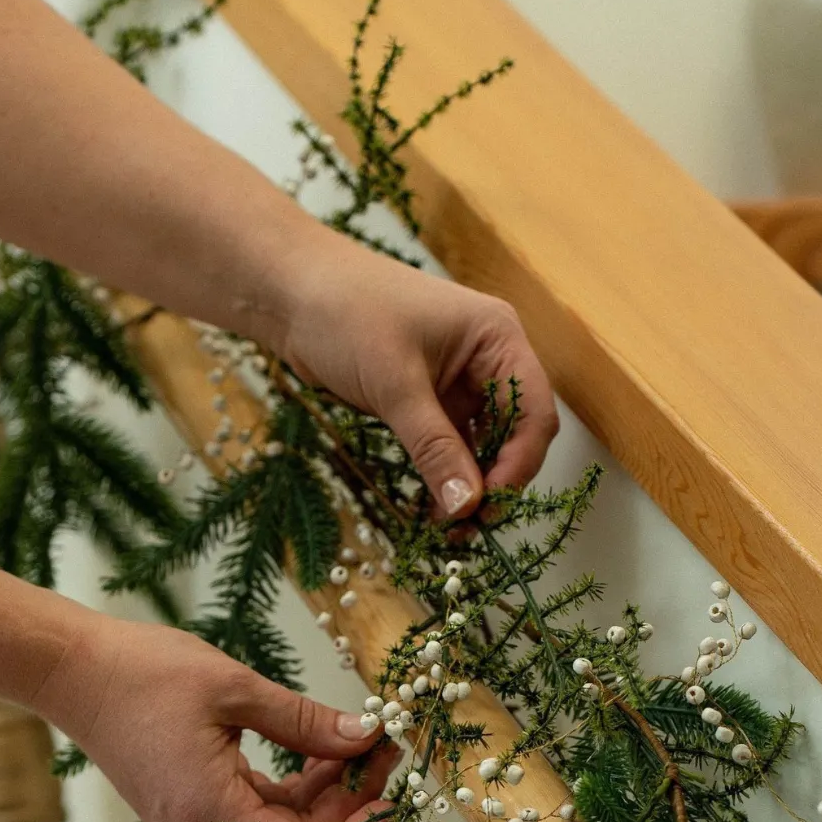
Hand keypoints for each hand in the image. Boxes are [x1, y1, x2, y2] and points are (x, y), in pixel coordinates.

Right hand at [40, 614, 400, 821]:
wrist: (71, 669)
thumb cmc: (142, 672)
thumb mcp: (236, 689)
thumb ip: (305, 722)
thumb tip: (363, 738)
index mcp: (209, 812)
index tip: (394, 800)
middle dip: (348, 809)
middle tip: (384, 756)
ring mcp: (189, 821)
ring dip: (323, 798)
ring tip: (358, 746)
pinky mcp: (186, 803)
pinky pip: (252, 811)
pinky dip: (291, 788)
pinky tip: (318, 752)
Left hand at [266, 235, 558, 516]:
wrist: (289, 293)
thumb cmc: (345, 313)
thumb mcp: (394, 384)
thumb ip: (434, 446)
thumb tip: (466, 505)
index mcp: (497, 338)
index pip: (532, 410)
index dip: (519, 463)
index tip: (489, 505)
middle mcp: (486, 360)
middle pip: (513, 433)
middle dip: (495, 481)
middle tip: (469, 528)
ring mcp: (457, 381)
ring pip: (480, 445)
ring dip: (469, 485)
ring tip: (449, 529)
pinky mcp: (427, 400)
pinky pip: (448, 446)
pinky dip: (444, 476)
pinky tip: (433, 509)